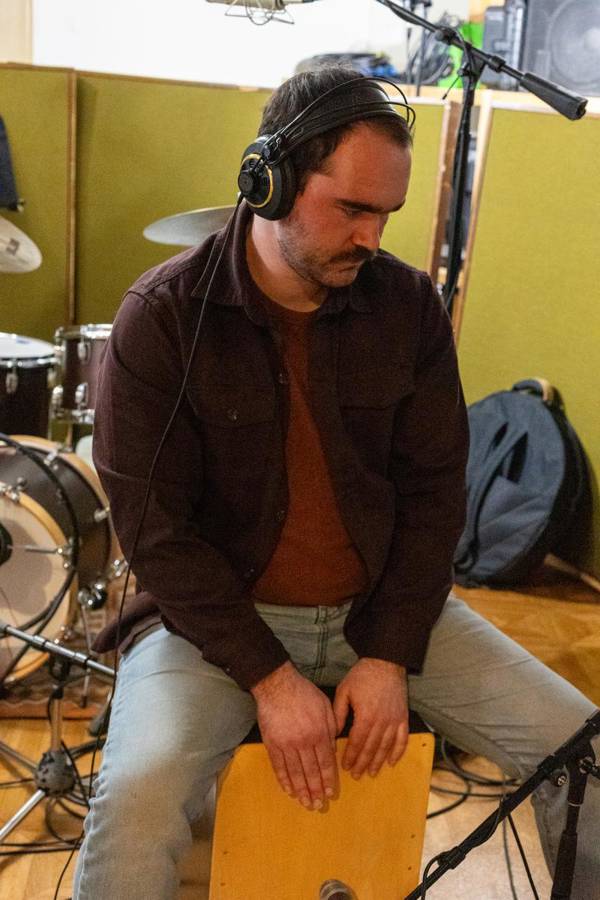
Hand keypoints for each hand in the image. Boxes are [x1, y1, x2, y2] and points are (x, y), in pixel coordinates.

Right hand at [251, 661, 337, 809]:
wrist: (278, 685)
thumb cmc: (304, 693)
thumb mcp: (325, 706)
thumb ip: (332, 728)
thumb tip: (333, 749)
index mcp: (319, 733)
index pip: (326, 762)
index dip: (328, 780)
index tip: (330, 794)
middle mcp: (304, 742)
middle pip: (311, 772)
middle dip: (316, 791)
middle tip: (319, 806)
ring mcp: (286, 744)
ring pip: (295, 773)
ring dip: (301, 790)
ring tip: (305, 803)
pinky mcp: (272, 743)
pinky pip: (278, 766)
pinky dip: (284, 780)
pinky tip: (289, 790)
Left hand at [333, 658, 408, 778]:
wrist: (386, 663)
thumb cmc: (362, 676)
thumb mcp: (344, 691)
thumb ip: (339, 713)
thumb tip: (335, 733)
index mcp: (365, 716)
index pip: (357, 742)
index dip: (351, 755)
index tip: (345, 766)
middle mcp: (382, 722)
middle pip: (371, 748)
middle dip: (362, 763)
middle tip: (356, 775)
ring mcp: (394, 720)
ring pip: (386, 747)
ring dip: (378, 762)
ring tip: (371, 773)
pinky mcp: (403, 717)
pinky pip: (402, 739)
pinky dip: (398, 752)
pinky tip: (392, 762)